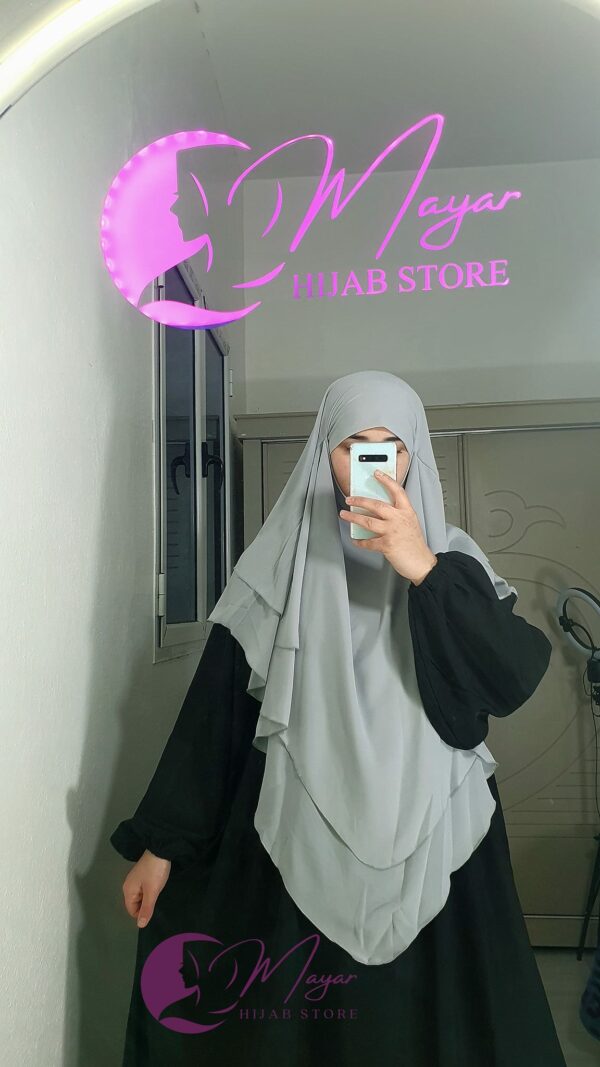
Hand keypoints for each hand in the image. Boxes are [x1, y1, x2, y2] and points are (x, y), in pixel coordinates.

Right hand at [121, 849, 170, 927]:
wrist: (161, 850)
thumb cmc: (155, 872)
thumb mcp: (152, 892)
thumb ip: (146, 909)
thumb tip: (140, 925)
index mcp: (128, 891)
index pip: (132, 911)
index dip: (142, 913)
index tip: (154, 910)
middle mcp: (128, 886)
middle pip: (135, 904)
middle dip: (146, 905)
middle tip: (157, 901)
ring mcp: (135, 879)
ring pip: (141, 896)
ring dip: (149, 897)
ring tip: (158, 893)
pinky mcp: (142, 875)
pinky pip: (144, 889)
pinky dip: (150, 890)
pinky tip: (158, 887)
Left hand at [339, 469, 437, 583]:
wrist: (421, 562)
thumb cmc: (415, 544)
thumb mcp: (410, 523)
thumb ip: (397, 515)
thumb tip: (377, 511)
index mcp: (407, 512)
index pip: (397, 491)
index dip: (386, 480)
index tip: (377, 473)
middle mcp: (399, 519)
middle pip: (376, 505)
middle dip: (360, 500)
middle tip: (350, 499)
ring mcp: (392, 532)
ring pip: (368, 521)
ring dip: (353, 517)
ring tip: (344, 515)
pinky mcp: (386, 545)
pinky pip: (368, 542)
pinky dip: (360, 542)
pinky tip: (356, 540)